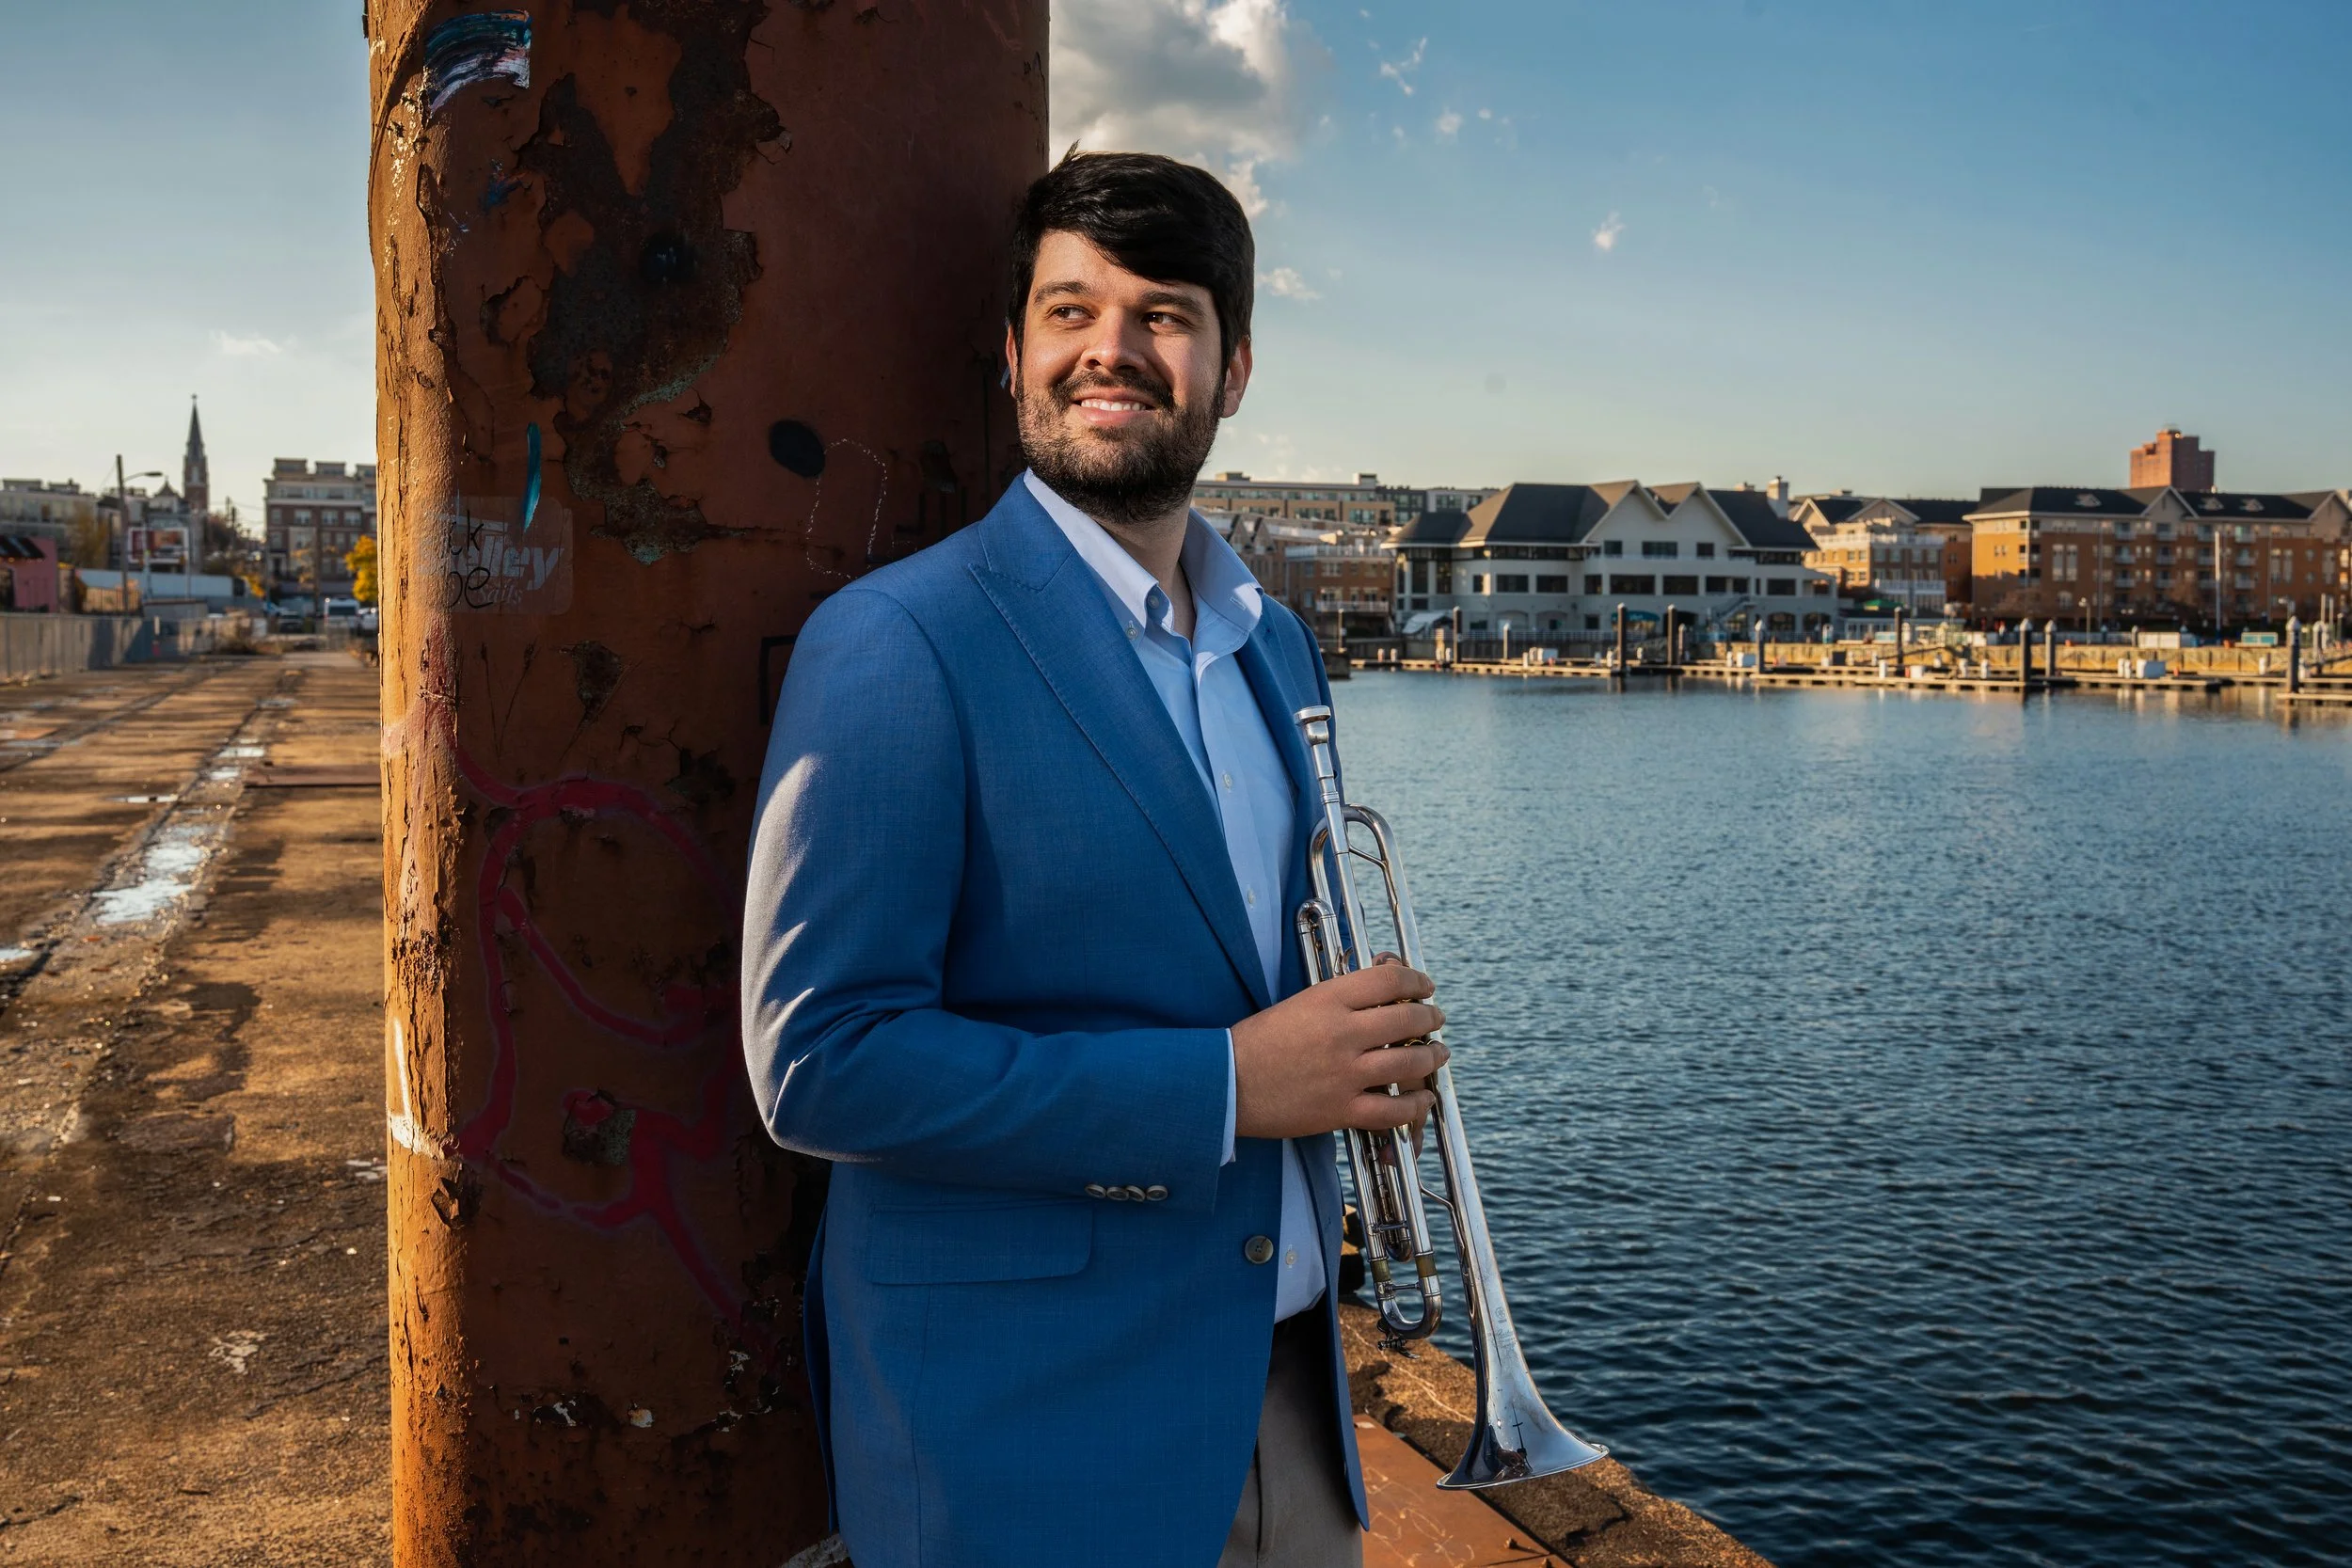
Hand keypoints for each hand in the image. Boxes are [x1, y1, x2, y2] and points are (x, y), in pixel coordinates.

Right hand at [1231, 961, 1446, 1139]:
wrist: (1227, 1084)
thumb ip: (1338, 999)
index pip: (1389, 980)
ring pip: (1409, 1063)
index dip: (1416, 980)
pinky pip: (1395, 1110)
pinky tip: (1422, 1098)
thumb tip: (1380, 992)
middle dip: (1430, 1017)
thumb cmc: (1257, 1042)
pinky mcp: (1342, 1110)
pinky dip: (1416, 1104)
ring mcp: (1345, 1074)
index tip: (1424, 986)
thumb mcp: (1298, 1004)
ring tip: (1437, 1054)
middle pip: (1407, 1018)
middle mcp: (1343, 1034)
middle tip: (1435, 1018)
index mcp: (1328, 1000)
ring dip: (1432, 1057)